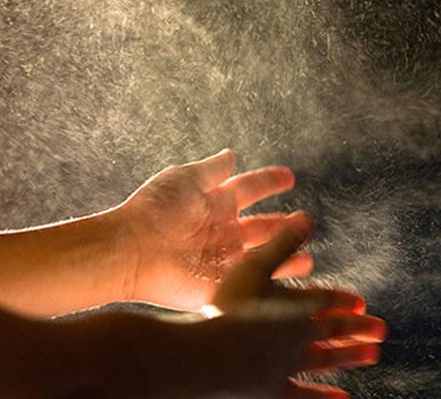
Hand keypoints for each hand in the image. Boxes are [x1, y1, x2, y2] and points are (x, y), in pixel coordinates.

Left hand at [117, 149, 313, 309]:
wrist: (132, 250)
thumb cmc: (153, 210)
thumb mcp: (184, 180)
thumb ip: (211, 170)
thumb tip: (231, 154)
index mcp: (215, 202)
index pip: (250, 188)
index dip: (269, 182)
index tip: (289, 176)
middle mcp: (222, 230)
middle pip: (261, 226)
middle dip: (284, 224)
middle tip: (307, 220)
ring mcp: (223, 259)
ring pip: (262, 257)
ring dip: (284, 255)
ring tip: (308, 259)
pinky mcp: (220, 286)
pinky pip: (251, 286)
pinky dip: (271, 285)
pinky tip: (291, 286)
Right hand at [205, 213, 385, 397]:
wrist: (210, 356)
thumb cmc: (228, 309)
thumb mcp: (253, 268)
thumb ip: (281, 244)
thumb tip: (307, 217)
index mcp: (294, 307)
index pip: (325, 302)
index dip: (343, 301)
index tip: (360, 303)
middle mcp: (297, 337)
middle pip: (333, 331)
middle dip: (359, 329)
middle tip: (382, 330)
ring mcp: (287, 366)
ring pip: (326, 360)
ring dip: (350, 356)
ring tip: (373, 356)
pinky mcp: (274, 391)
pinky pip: (305, 396)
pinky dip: (326, 397)